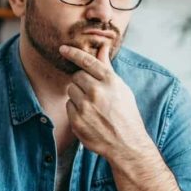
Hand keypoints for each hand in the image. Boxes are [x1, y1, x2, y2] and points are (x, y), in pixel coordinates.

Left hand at [59, 44, 153, 162]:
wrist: (126, 144)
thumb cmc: (126, 114)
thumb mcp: (121, 88)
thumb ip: (107, 68)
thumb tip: (102, 47)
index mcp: (110, 81)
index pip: (87, 61)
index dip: (73, 53)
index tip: (63, 49)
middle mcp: (97, 92)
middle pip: (77, 76)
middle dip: (82, 82)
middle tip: (93, 93)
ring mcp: (85, 107)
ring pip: (71, 90)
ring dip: (78, 96)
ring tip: (92, 106)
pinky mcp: (76, 120)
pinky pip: (68, 106)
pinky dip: (75, 109)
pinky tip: (88, 117)